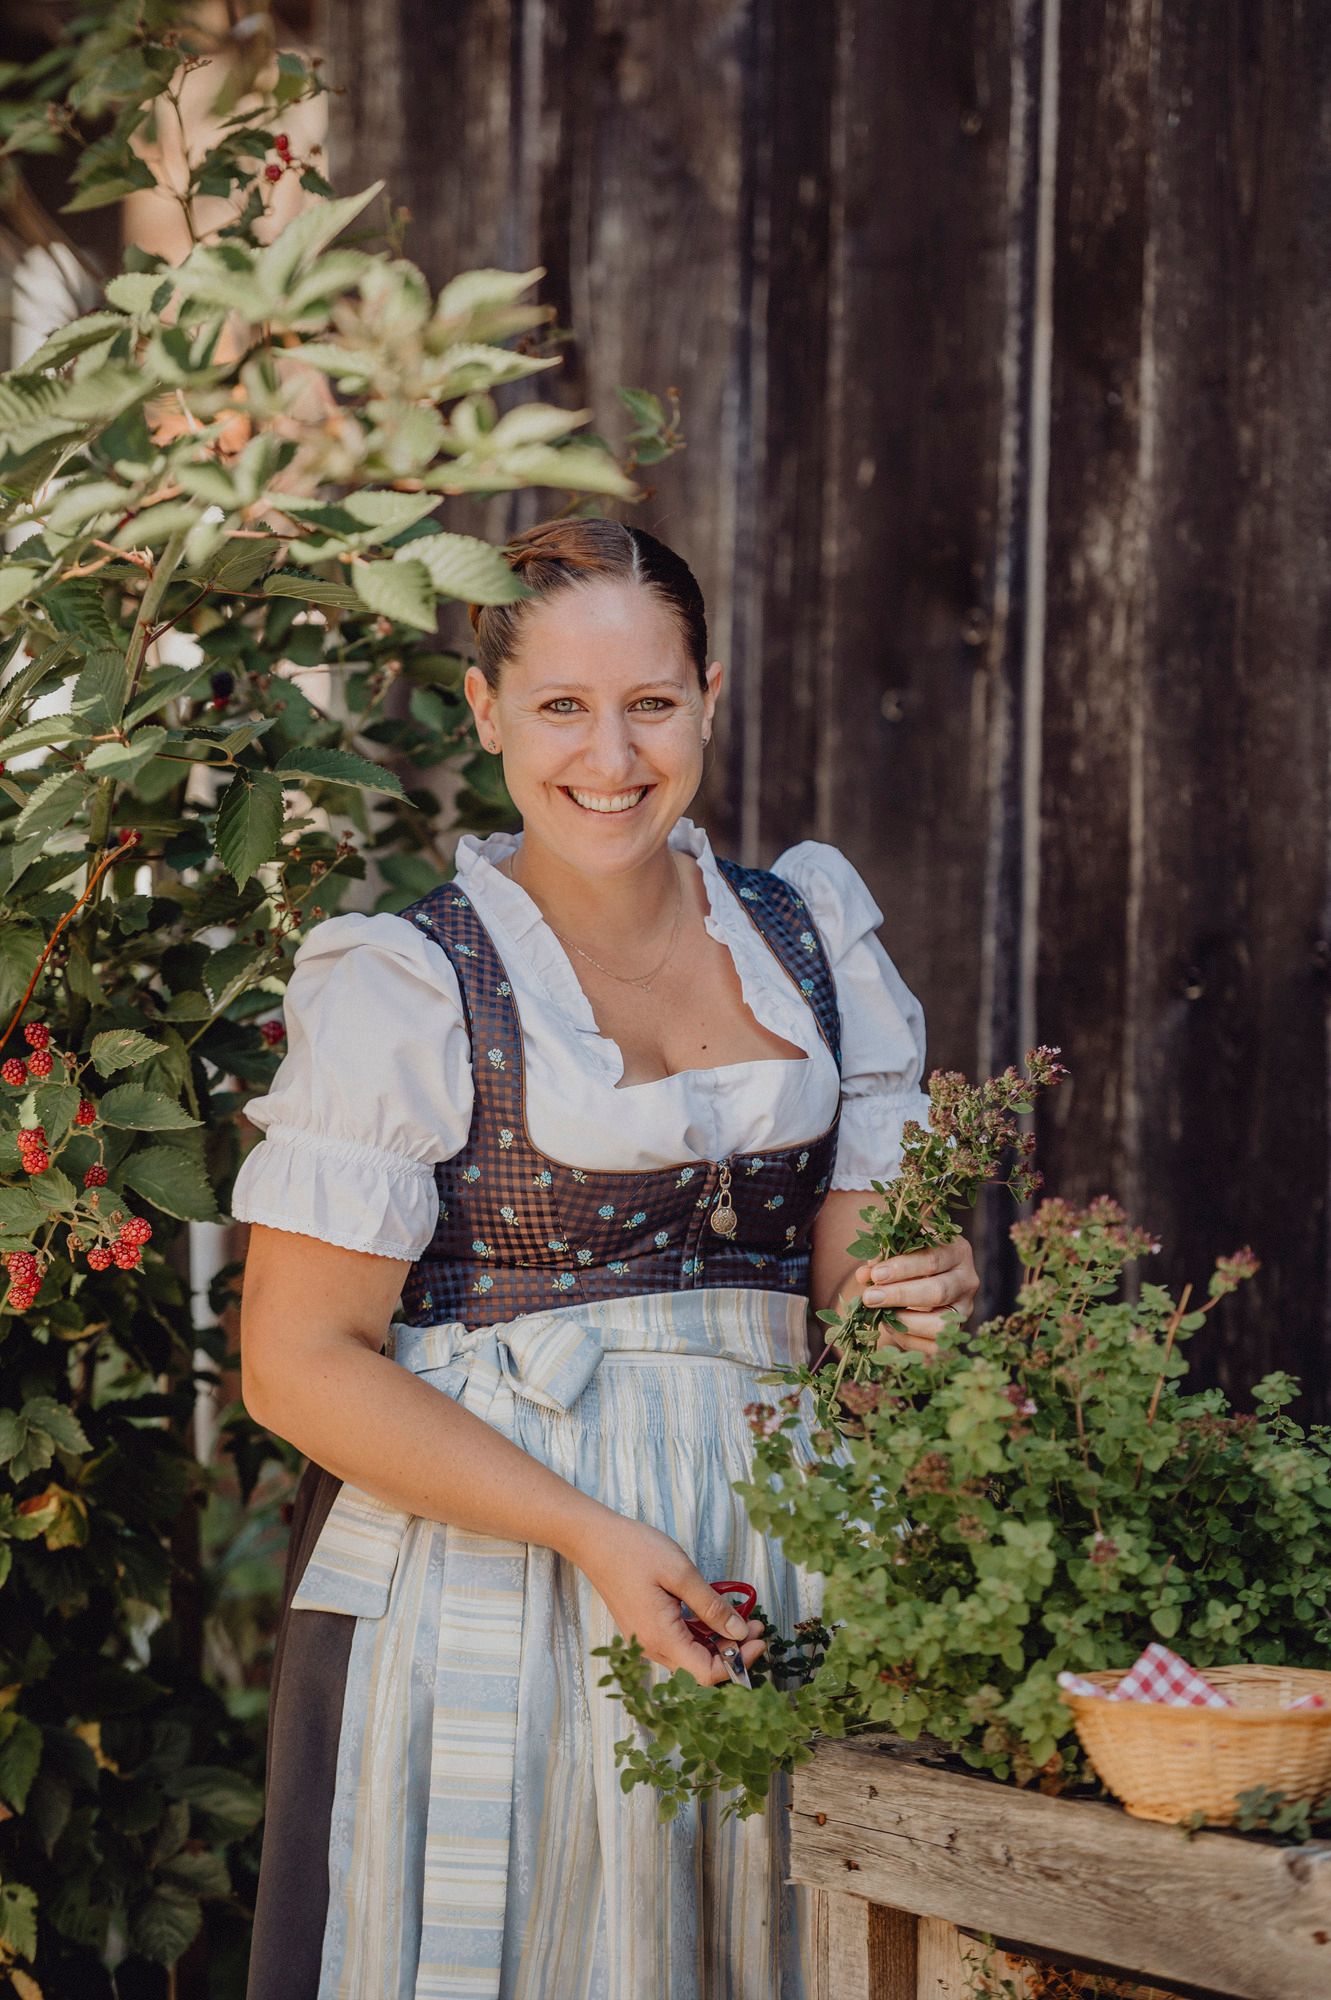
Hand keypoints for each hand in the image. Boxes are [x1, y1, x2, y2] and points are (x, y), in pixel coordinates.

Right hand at [573, 1514, 766, 1687]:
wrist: (594, 1541)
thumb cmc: (634, 1551)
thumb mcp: (680, 1573)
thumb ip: (711, 1606)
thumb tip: (739, 1632)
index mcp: (661, 1638)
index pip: (706, 1674)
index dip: (738, 1664)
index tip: (760, 1640)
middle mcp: (651, 1648)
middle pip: (700, 1669)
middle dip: (733, 1653)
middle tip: (756, 1626)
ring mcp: (645, 1640)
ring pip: (690, 1658)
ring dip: (718, 1644)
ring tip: (742, 1619)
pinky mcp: (644, 1630)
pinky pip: (678, 1645)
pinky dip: (701, 1636)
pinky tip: (713, 1616)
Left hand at [854, 1237, 978, 1357]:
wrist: (925, 1277)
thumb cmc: (910, 1257)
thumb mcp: (898, 1248)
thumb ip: (882, 1257)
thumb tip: (864, 1275)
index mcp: (957, 1251)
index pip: (932, 1259)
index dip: (902, 1268)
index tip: (875, 1274)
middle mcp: (967, 1281)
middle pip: (938, 1291)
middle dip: (900, 1296)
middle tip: (869, 1297)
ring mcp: (965, 1310)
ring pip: (940, 1324)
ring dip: (905, 1321)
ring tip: (880, 1315)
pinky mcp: (956, 1334)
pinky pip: (933, 1345)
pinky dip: (908, 1338)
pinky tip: (891, 1325)